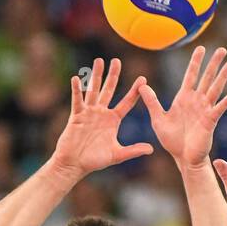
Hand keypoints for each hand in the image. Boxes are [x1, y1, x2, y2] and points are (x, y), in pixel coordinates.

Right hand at [50, 57, 150, 178]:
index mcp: (113, 120)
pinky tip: (77, 79)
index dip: (134, 91)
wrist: (74, 164)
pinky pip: (77, 101)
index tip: (143, 79)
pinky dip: (77, 90)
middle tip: (117, 61)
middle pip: (109, 90)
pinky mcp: (76, 116)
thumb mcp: (117, 155)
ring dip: (96, 76)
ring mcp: (89, 113)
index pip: (126, 102)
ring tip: (99, 61)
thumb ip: (133, 150)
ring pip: (93, 90)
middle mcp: (101, 113)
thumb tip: (151, 149)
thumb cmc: (94, 161)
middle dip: (113, 75)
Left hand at [140, 45, 226, 170]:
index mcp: (184, 98)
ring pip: (215, 89)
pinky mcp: (210, 121)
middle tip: (222, 49)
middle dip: (213, 64)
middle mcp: (196, 101)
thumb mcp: (158, 119)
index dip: (196, 62)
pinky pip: (219, 109)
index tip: (201, 48)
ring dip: (223, 76)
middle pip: (206, 78)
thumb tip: (141, 85)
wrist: (183, 158)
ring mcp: (205, 110)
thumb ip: (151, 102)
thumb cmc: (172, 140)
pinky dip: (226, 101)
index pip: (191, 75)